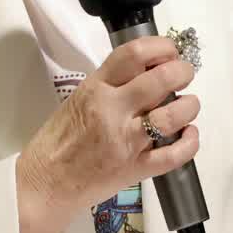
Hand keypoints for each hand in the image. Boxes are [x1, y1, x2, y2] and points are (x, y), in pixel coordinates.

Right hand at [16, 35, 200, 232]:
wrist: (42, 185)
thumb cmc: (56, 141)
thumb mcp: (78, 100)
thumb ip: (111, 86)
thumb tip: (147, 73)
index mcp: (95, 88)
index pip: (134, 54)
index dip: (161, 47)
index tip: (170, 52)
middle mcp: (113, 110)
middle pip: (161, 79)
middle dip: (182, 71)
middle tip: (184, 75)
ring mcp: (126, 141)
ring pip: (173, 115)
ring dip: (189, 106)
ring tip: (187, 105)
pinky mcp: (136, 169)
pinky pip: (174, 155)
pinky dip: (190, 143)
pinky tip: (189, 134)